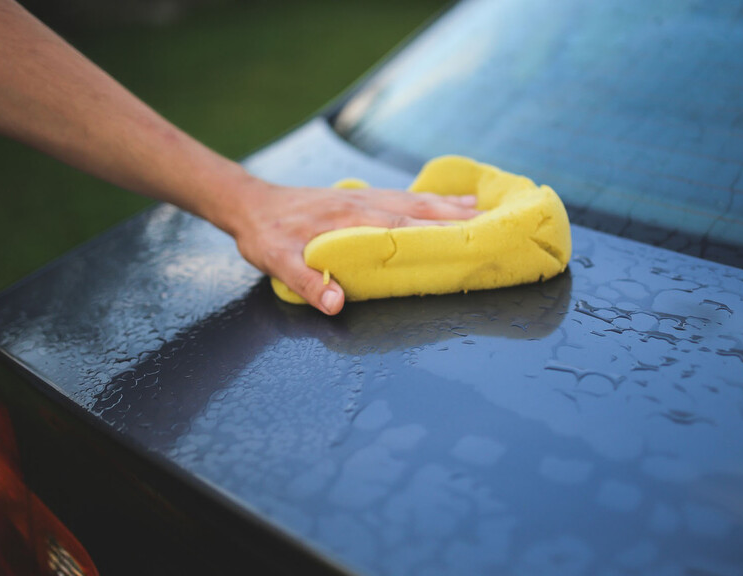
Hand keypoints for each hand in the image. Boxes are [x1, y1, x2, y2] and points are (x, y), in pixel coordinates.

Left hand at [224, 178, 479, 314]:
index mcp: (350, 219)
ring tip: (483, 210)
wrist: (250, 204)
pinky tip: (447, 201)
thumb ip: (307, 282)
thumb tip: (338, 305)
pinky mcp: (361, 197)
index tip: (468, 239)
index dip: (437, 232)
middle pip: (419, 209)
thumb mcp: (277, 261)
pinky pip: (404, 196)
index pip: (402, 226)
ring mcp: (364, 197)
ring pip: (416, 199)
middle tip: (492, 225)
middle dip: (456, 217)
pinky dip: (431, 199)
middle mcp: (364, 203)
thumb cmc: (265, 235)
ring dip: (449, 205)